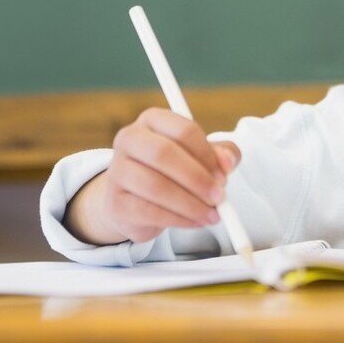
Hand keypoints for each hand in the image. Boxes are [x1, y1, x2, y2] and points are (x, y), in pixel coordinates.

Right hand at [63, 107, 240, 245]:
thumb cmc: (175, 171)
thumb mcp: (200, 156)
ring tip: (212, 214)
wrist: (136, 201)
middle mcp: (129, 139)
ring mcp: (117, 170)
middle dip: (197, 178)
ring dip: (191, 204)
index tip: (224, 176)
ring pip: (156, 186)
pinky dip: (179, 219)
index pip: (183, 130)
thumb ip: (221, 154)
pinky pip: (149, 211)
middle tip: (219, 197)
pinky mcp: (115, 202)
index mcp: (152, 120)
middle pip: (164, 154)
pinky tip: (195, 222)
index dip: (207, 154)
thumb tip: (228, 161)